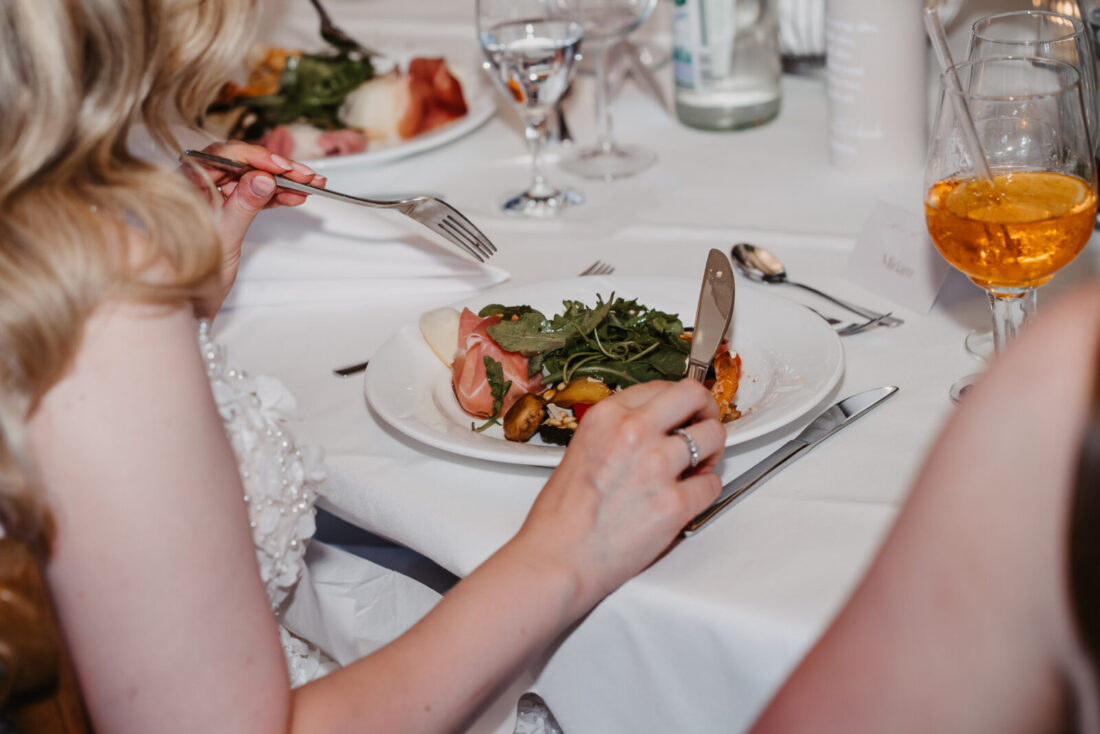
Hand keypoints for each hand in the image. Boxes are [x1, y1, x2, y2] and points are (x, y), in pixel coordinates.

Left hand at [180, 140, 325, 316]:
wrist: (191, 296)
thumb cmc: (193, 270)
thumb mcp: (224, 235)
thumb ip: (243, 204)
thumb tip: (263, 179)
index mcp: (189, 184)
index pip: (223, 157)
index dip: (255, 157)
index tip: (280, 166)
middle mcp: (201, 184)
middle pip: (243, 163)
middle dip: (277, 168)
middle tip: (304, 175)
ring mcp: (217, 194)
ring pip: (253, 177)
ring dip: (283, 181)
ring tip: (309, 185)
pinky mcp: (230, 206)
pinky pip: (256, 193)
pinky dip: (276, 195)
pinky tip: (295, 196)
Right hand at [511, 380, 724, 615]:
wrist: (558, 558)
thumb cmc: (561, 515)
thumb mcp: (581, 450)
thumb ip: (617, 432)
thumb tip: (651, 428)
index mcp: (607, 416)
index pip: (661, 387)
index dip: (679, 401)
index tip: (685, 411)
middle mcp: (634, 432)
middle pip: (694, 396)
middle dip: (706, 410)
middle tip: (704, 426)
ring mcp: (657, 466)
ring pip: (713, 437)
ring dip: (711, 452)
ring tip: (698, 467)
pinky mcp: (674, 503)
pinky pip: (713, 485)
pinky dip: (706, 490)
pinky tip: (689, 497)